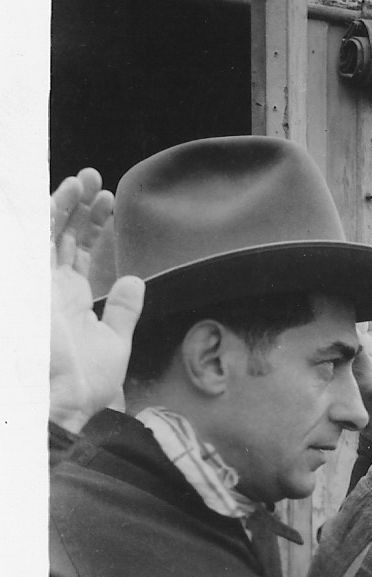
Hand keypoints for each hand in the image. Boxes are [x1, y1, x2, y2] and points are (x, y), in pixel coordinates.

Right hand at [50, 169, 144, 432]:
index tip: (109, 204)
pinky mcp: (33, 279)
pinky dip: (52, 211)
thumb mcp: (114, 340)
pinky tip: (67, 190)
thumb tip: (133, 280)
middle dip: (79, 207)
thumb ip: (123, 310)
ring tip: (87, 178)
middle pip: (64, 235)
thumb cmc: (86, 380)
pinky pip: (40, 236)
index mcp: (70, 299)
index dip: (92, 227)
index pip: (78, 252)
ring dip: (66, 201)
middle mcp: (52, 286)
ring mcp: (40, 281)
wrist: (66, 398)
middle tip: (99, 182)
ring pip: (49, 230)